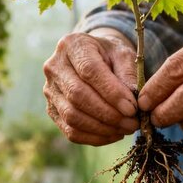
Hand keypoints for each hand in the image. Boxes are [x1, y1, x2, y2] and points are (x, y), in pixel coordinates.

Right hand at [43, 31, 138, 145]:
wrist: (93, 59)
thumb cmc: (110, 56)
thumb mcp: (123, 55)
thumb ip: (128, 75)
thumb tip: (133, 102)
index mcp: (72, 45)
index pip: (90, 71)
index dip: (112, 93)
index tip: (132, 108)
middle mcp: (54, 66)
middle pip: (78, 96)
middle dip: (109, 114)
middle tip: (133, 123)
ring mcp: (50, 90)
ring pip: (73, 116)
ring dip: (102, 128)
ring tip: (126, 129)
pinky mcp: (52, 110)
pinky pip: (71, 131)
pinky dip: (94, 137)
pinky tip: (114, 134)